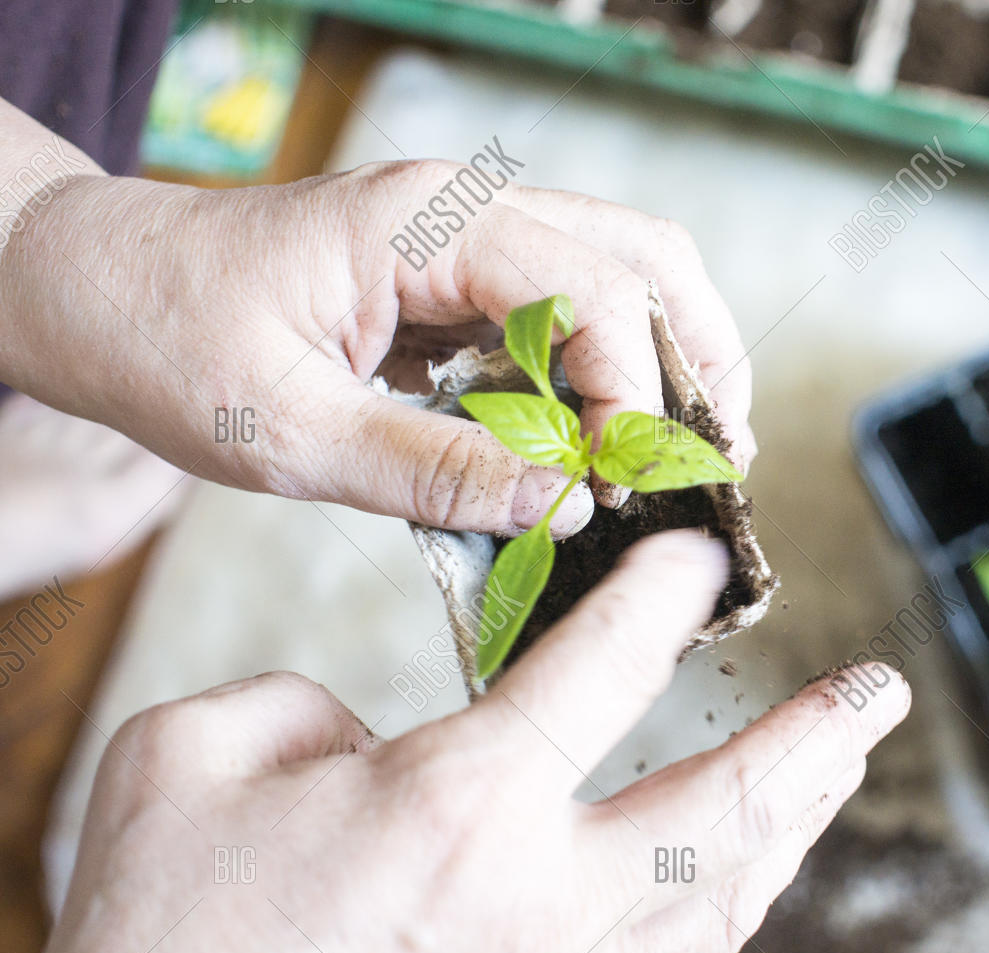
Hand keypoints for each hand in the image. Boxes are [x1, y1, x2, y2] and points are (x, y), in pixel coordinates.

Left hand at [0, 108, 752, 537]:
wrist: (88, 289)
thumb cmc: (164, 340)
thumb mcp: (288, 431)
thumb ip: (433, 470)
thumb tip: (561, 508)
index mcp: (427, 223)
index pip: (597, 291)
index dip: (633, 398)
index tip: (620, 491)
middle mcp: (466, 211)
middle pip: (645, 258)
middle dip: (694, 364)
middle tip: (703, 465)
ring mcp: (465, 237)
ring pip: (621, 272)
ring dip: (665, 361)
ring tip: (671, 456)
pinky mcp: (455, 276)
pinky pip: (567, 307)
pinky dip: (607, 372)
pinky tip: (600, 442)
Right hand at [30, 533, 907, 952]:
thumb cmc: (161, 944)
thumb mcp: (194, 766)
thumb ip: (300, 707)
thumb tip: (365, 731)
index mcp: (460, 806)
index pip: (606, 667)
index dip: (661, 596)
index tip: (694, 560)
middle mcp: (539, 900)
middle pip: (726, 803)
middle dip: (815, 739)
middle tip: (876, 693)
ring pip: (721, 898)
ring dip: (794, 825)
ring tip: (837, 772)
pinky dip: (722, 914)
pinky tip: (740, 887)